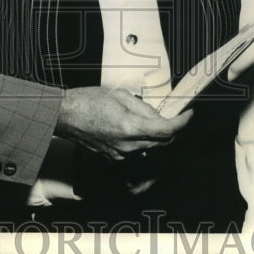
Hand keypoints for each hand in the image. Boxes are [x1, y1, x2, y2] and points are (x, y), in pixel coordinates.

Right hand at [55, 87, 191, 160]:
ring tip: (151, 118)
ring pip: (150, 147)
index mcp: (130, 127)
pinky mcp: (114, 157)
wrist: (65, 116)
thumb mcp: (121, 96)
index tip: (188, 115)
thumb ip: (143, 107)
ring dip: (157, 135)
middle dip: (172, 129)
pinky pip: (136, 150)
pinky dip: (142, 140)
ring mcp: (121, 154)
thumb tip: (158, 115)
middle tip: (174, 115)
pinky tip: (135, 126)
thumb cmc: (87, 102)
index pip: (167, 130)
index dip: (182, 122)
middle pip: (162, 142)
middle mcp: (127, 146)